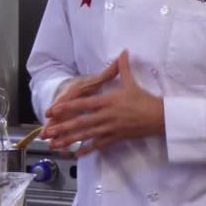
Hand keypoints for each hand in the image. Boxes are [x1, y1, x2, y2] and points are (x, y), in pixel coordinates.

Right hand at [39, 57, 119, 142]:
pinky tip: (60, 149)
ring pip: (59, 124)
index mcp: (74, 92)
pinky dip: (61, 140)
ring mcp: (64, 114)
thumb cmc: (83, 85)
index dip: (58, 105)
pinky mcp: (65, 122)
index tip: (51, 112)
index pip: (65, 98)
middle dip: (52, 124)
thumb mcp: (95, 79)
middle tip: (46, 134)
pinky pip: (62, 132)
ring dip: (55, 134)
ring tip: (51, 144)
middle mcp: (67, 103)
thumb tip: (122, 56)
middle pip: (58, 115)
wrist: (69, 88)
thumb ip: (109, 72)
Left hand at [42, 50, 164, 156]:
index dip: (67, 108)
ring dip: (69, 140)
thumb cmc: (143, 99)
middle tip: (47, 132)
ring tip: (55, 144)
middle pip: (80, 123)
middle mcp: (106, 116)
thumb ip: (123, 67)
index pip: (83, 104)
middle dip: (62, 128)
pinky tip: (75, 154)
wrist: (158, 117)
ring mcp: (110, 129)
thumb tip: (123, 51)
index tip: (53, 111)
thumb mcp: (131, 82)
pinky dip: (86, 150)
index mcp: (108, 101)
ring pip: (86, 136)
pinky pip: (98, 145)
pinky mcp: (115, 138)